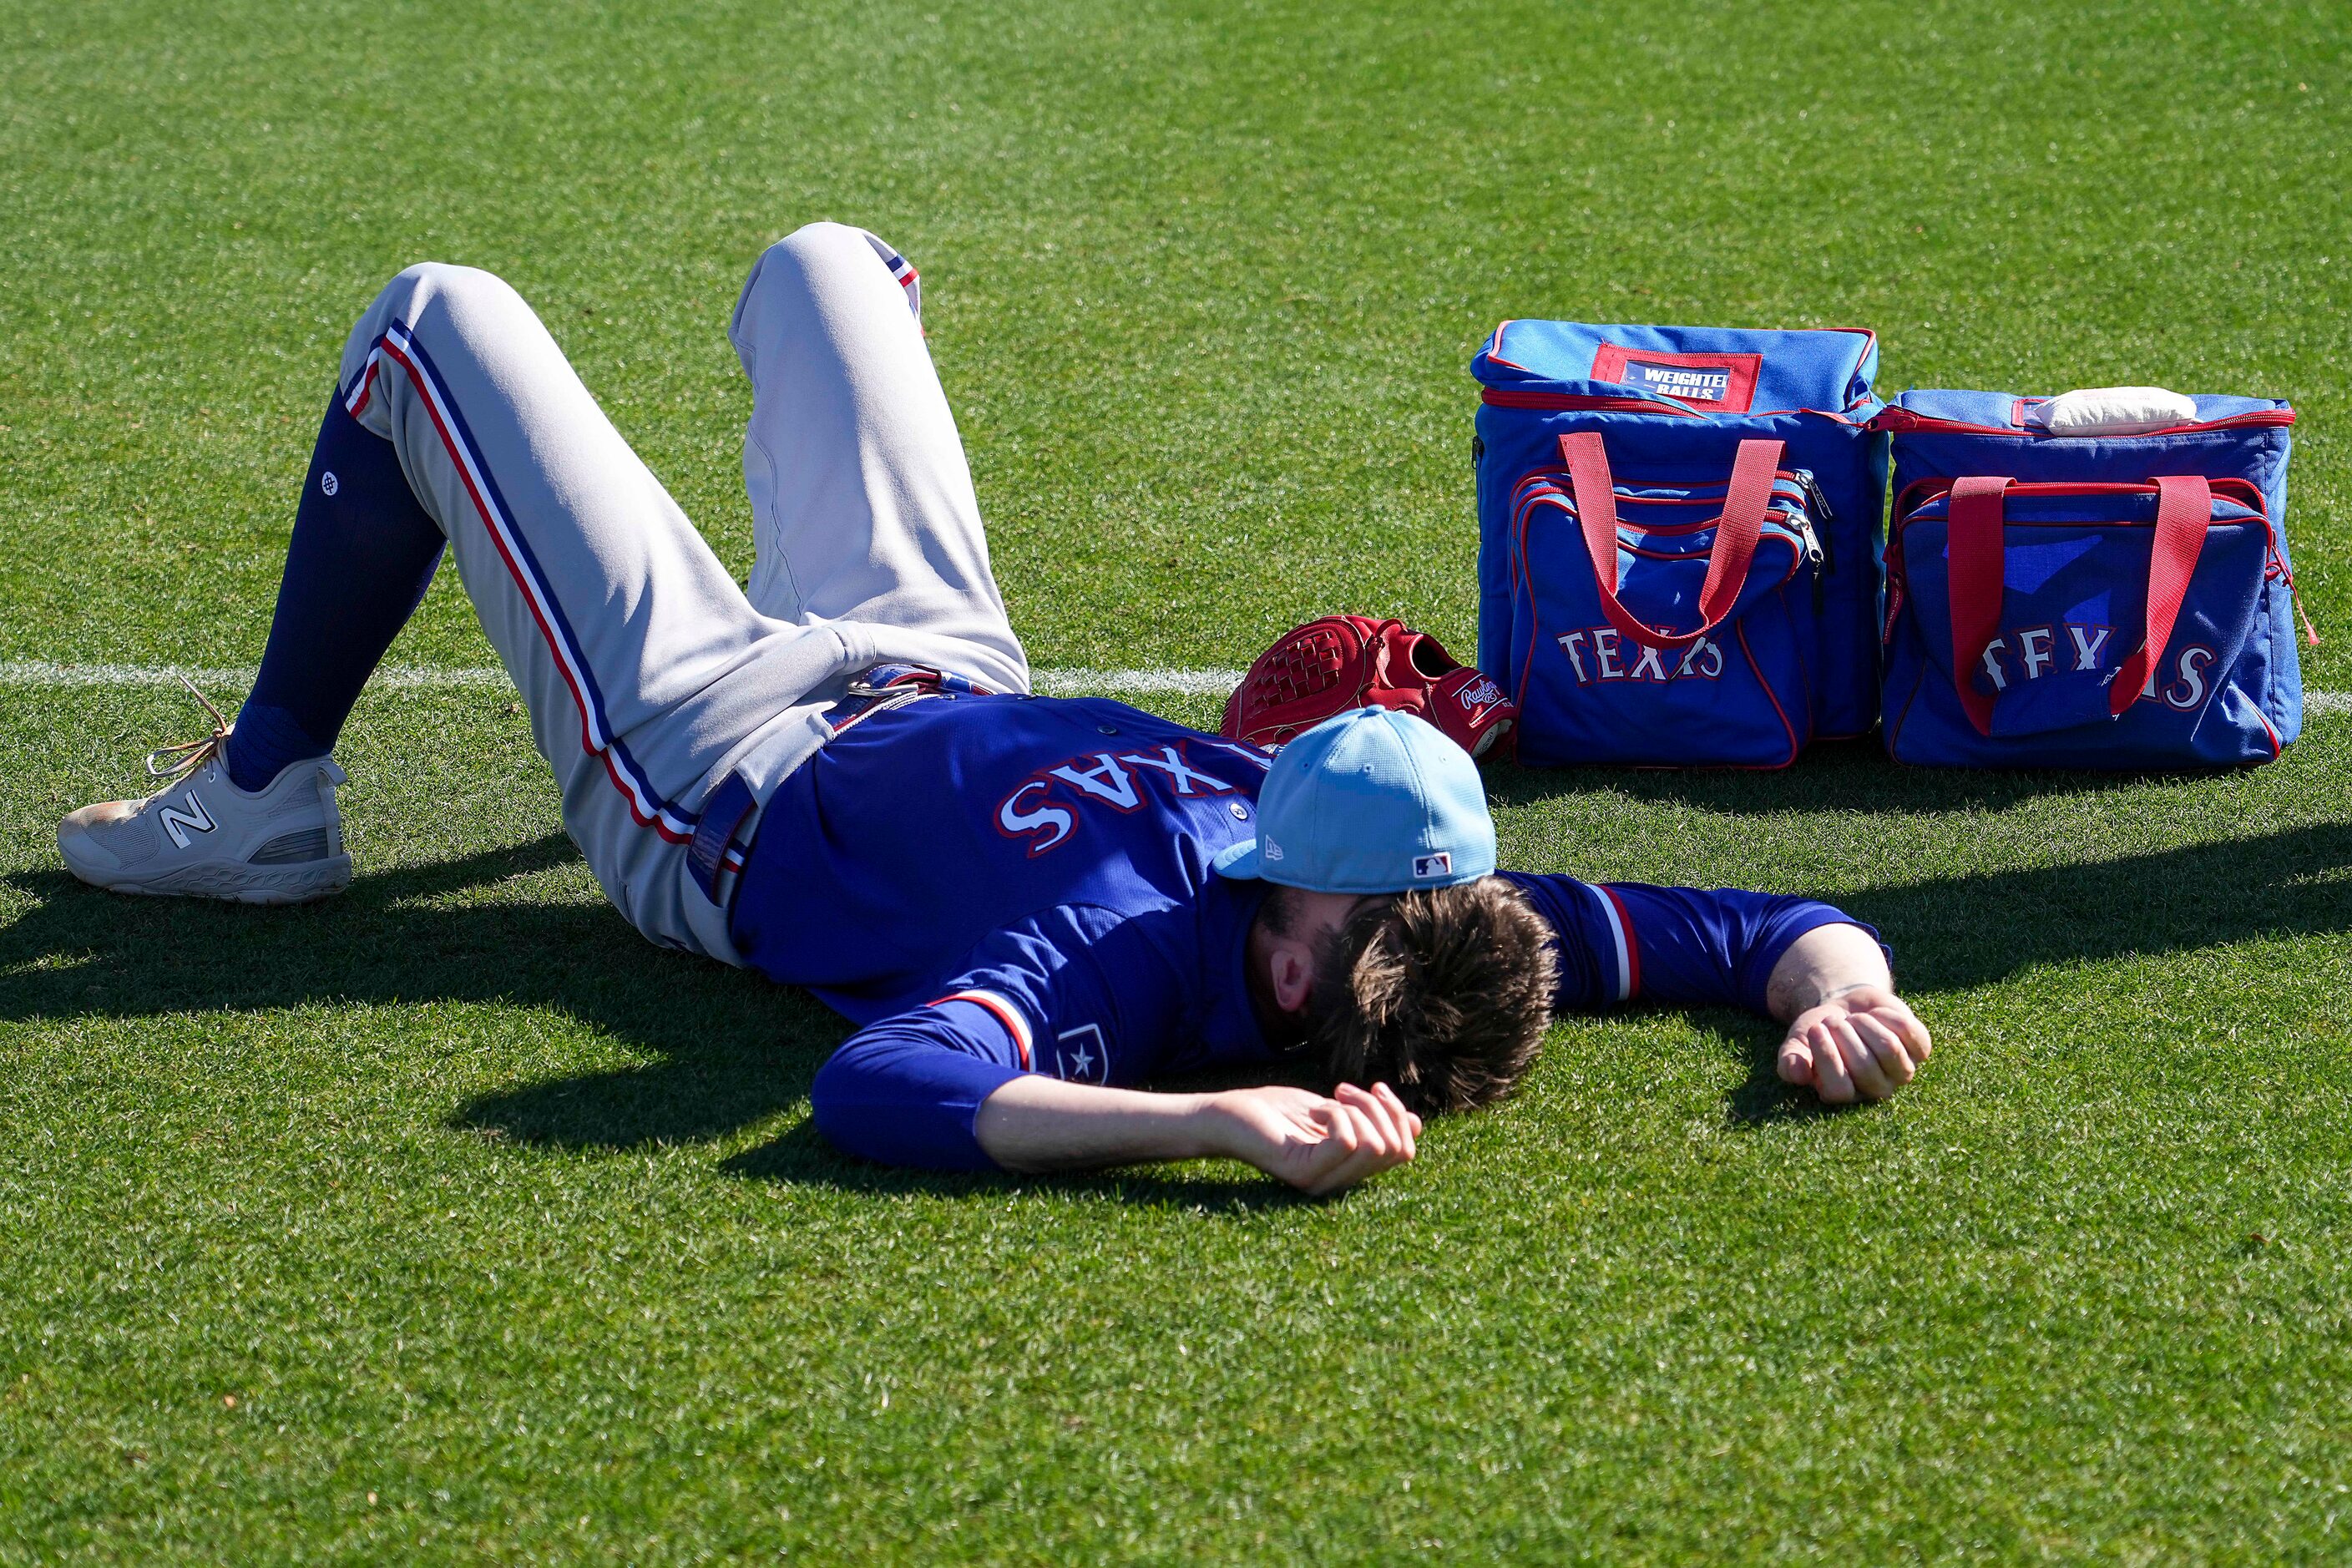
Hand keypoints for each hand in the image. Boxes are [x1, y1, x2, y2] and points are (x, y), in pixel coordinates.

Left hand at [1204, 1082, 1421, 1194]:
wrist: (1225, 1116)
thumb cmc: (1276, 1112)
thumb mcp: (1336, 1111)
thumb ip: (1373, 1121)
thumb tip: (1418, 1124)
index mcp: (1351, 1169)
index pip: (1404, 1153)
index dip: (1400, 1115)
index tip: (1375, 1088)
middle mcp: (1340, 1183)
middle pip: (1397, 1150)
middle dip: (1381, 1108)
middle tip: (1343, 1090)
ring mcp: (1322, 1183)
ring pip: (1376, 1146)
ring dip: (1358, 1109)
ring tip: (1329, 1099)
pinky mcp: (1303, 1172)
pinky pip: (1347, 1142)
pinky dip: (1337, 1114)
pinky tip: (1314, 1110)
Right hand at [1777, 984, 1932, 1103]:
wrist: (1847, 1006)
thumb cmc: (1820, 1030)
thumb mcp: (1798, 1042)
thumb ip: (1790, 1060)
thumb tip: (1798, 1074)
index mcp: (1844, 1093)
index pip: (1838, 1090)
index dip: (1826, 1057)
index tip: (1815, 1029)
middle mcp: (1876, 1089)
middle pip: (1865, 1066)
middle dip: (1844, 1034)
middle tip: (1834, 1021)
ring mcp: (1901, 1071)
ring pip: (1889, 1048)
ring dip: (1865, 1023)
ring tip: (1854, 1019)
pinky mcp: (1920, 1049)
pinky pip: (1908, 1030)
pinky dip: (1887, 1014)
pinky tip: (1876, 1015)